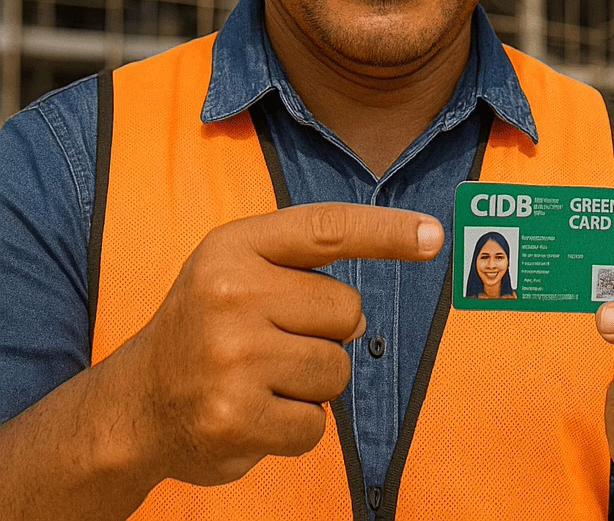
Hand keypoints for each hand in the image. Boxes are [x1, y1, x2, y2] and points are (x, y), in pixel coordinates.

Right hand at [115, 203, 442, 485]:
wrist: (135, 405)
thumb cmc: (206, 327)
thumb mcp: (239, 270)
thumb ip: (305, 270)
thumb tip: (363, 318)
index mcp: (232, 248)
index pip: (327, 229)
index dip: (387, 232)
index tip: (435, 236)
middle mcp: (229, 295)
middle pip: (348, 312)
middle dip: (327, 334)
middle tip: (272, 343)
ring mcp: (230, 359)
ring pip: (338, 370)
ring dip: (312, 383)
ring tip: (260, 378)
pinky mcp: (234, 418)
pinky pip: (317, 423)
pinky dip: (296, 427)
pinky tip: (255, 413)